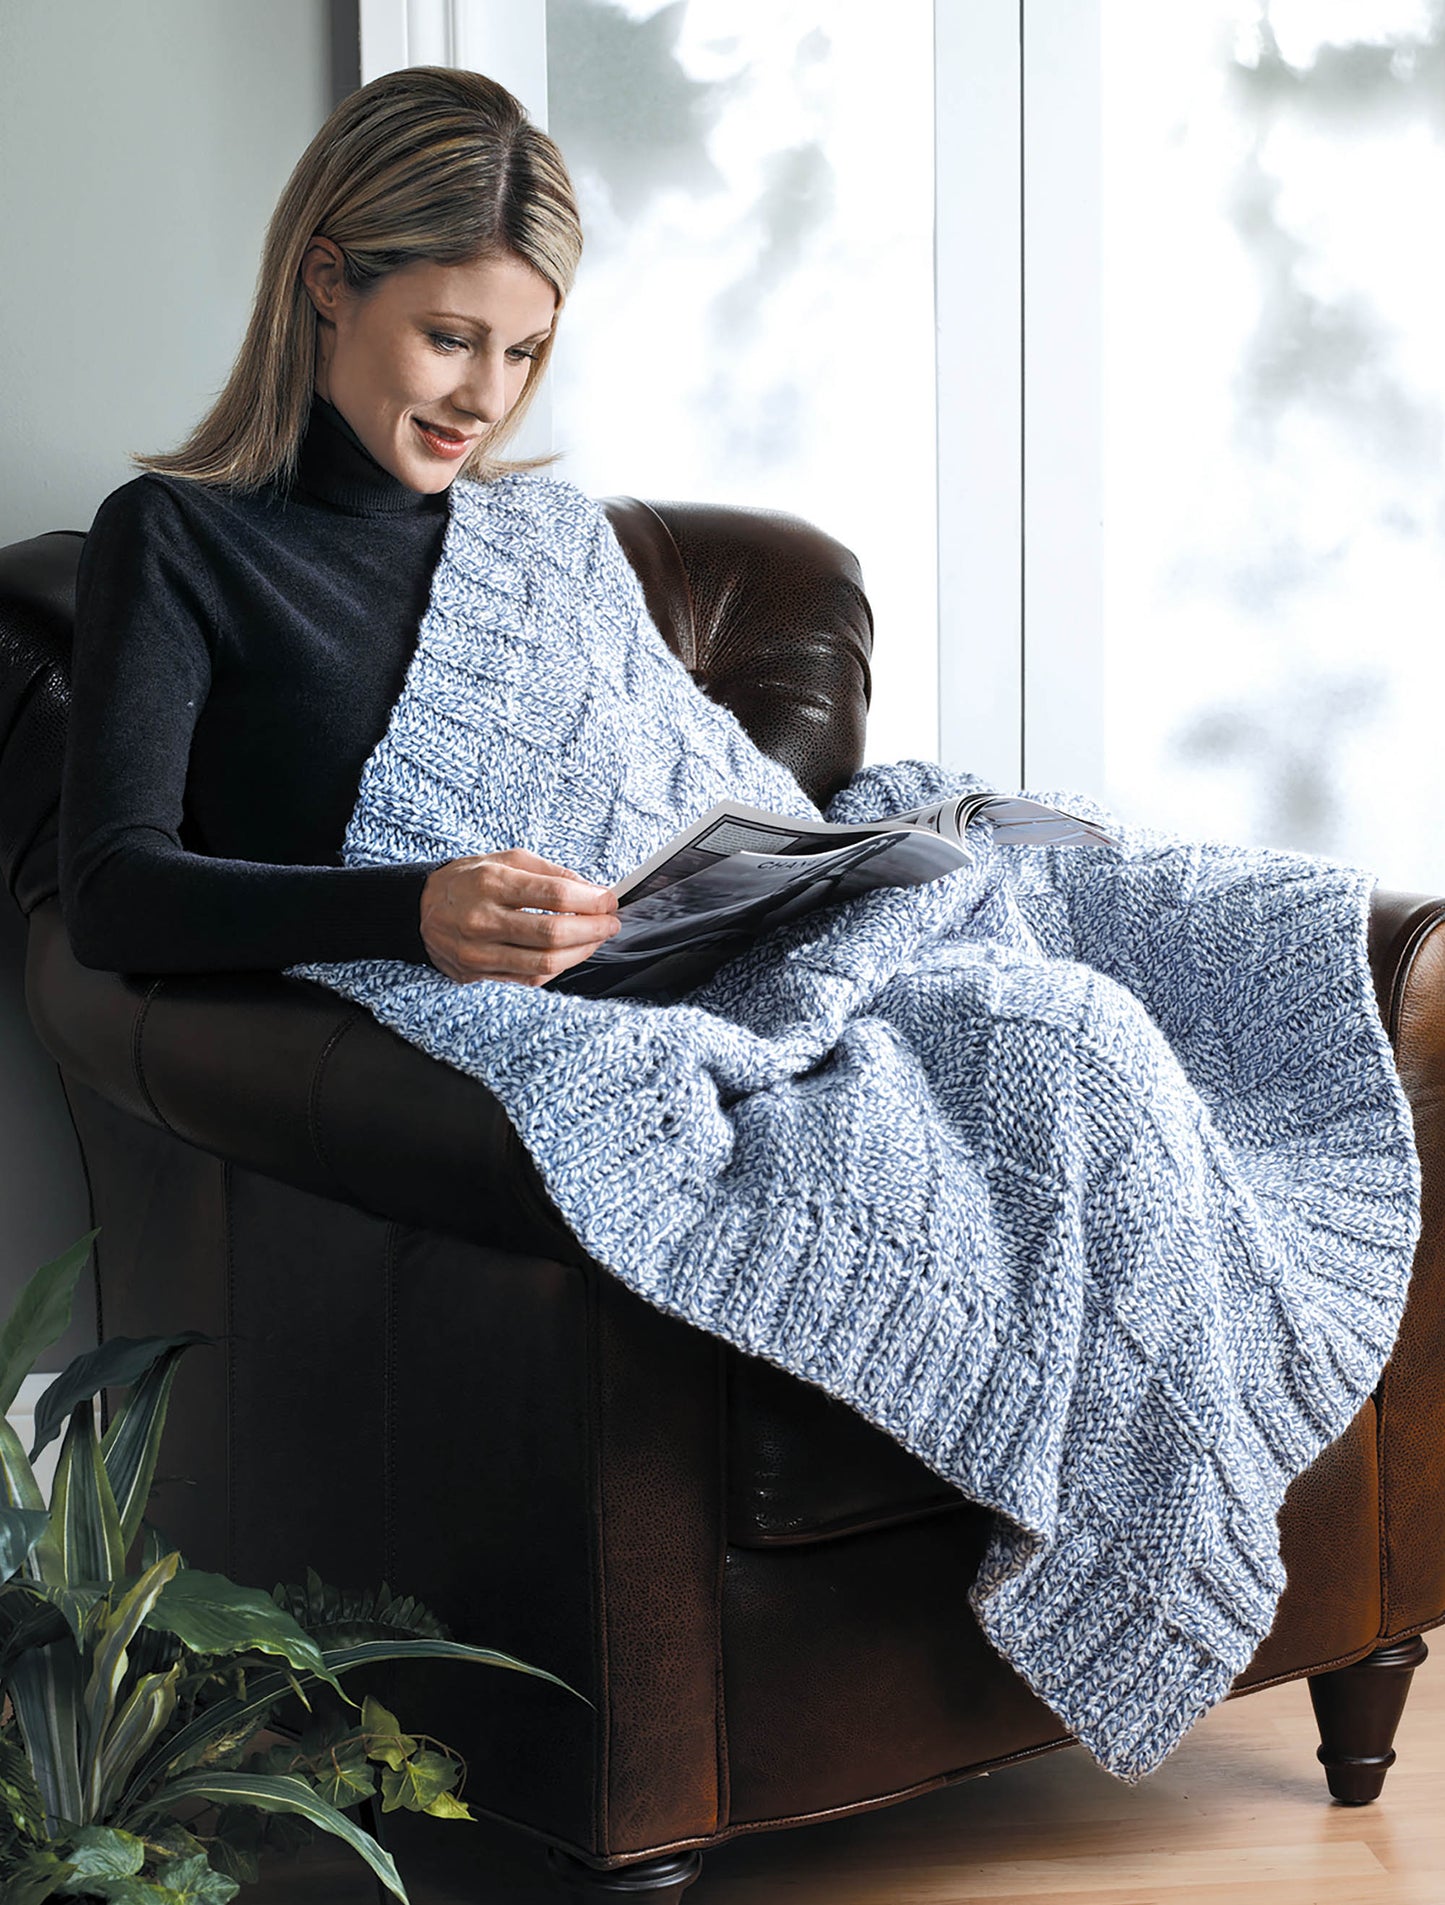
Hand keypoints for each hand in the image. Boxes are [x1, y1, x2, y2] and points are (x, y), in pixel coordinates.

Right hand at [420, 849, 620, 984]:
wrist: (420, 909)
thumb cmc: (468, 880)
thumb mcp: (507, 859)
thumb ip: (551, 873)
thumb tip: (593, 891)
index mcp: (491, 882)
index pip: (555, 895)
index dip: (592, 900)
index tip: (610, 900)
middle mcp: (482, 919)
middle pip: (553, 934)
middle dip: (593, 929)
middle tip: (610, 922)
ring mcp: (477, 952)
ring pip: (544, 964)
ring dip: (581, 952)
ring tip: (596, 938)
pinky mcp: (477, 974)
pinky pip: (529, 979)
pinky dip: (557, 967)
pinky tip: (569, 953)